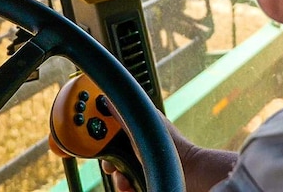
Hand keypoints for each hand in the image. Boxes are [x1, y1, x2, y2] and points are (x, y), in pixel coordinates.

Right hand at [101, 111, 237, 191]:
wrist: (189, 174)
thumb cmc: (171, 147)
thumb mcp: (141, 128)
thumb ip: (123, 115)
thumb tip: (107, 99)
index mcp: (134, 126)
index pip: (108, 126)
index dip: (99, 132)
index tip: (93, 138)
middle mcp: (135, 143)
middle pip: (109, 152)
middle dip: (109, 161)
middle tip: (113, 165)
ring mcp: (139, 161)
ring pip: (116, 171)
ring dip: (118, 177)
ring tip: (126, 179)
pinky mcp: (141, 177)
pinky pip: (124, 182)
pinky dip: (125, 185)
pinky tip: (131, 185)